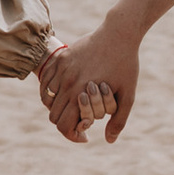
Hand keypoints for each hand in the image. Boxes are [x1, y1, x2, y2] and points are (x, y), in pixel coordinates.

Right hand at [38, 20, 140, 143]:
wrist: (119, 33)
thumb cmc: (126, 65)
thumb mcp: (128, 95)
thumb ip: (118, 121)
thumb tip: (109, 141)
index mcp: (81, 94)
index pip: (64, 126)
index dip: (73, 135)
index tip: (85, 135)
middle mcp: (67, 83)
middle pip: (54, 116)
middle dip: (67, 123)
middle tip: (81, 121)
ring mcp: (61, 69)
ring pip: (47, 100)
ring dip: (58, 108)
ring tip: (73, 107)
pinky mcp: (61, 58)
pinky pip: (46, 82)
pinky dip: (51, 92)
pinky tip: (65, 93)